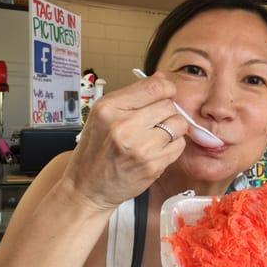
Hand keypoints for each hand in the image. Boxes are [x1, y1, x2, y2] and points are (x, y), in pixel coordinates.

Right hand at [61, 72, 188, 211]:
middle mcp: (124, 125)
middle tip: (154, 123)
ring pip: (179, 124)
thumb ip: (133, 96)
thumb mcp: (104, 116)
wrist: (87, 188)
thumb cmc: (96, 150)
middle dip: (166, 112)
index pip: (154, 87)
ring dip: (172, 129)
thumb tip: (162, 78)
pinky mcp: (153, 165)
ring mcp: (140, 147)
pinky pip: (179, 145)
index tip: (166, 95)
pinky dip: (172, 146)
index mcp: (109, 108)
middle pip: (169, 105)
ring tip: (156, 137)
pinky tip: (156, 151)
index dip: (167, 89)